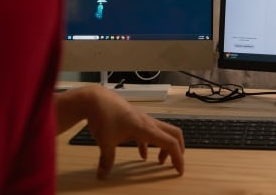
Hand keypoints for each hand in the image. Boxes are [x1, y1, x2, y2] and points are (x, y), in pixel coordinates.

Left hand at [56, 85, 184, 177]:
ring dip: (166, 146)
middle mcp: (149, 123)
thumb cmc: (103, 117)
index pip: (170, 143)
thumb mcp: (105, 142)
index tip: (179, 170)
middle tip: (175, 164)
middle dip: (178, 149)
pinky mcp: (137, 119)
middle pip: (174, 134)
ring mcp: (144, 120)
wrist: (96, 99)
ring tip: (160, 161)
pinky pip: (151, 132)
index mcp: (146, 129)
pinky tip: (142, 154)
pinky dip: (152, 144)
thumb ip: (107, 160)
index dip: (178, 157)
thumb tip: (102, 176)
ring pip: (164, 132)